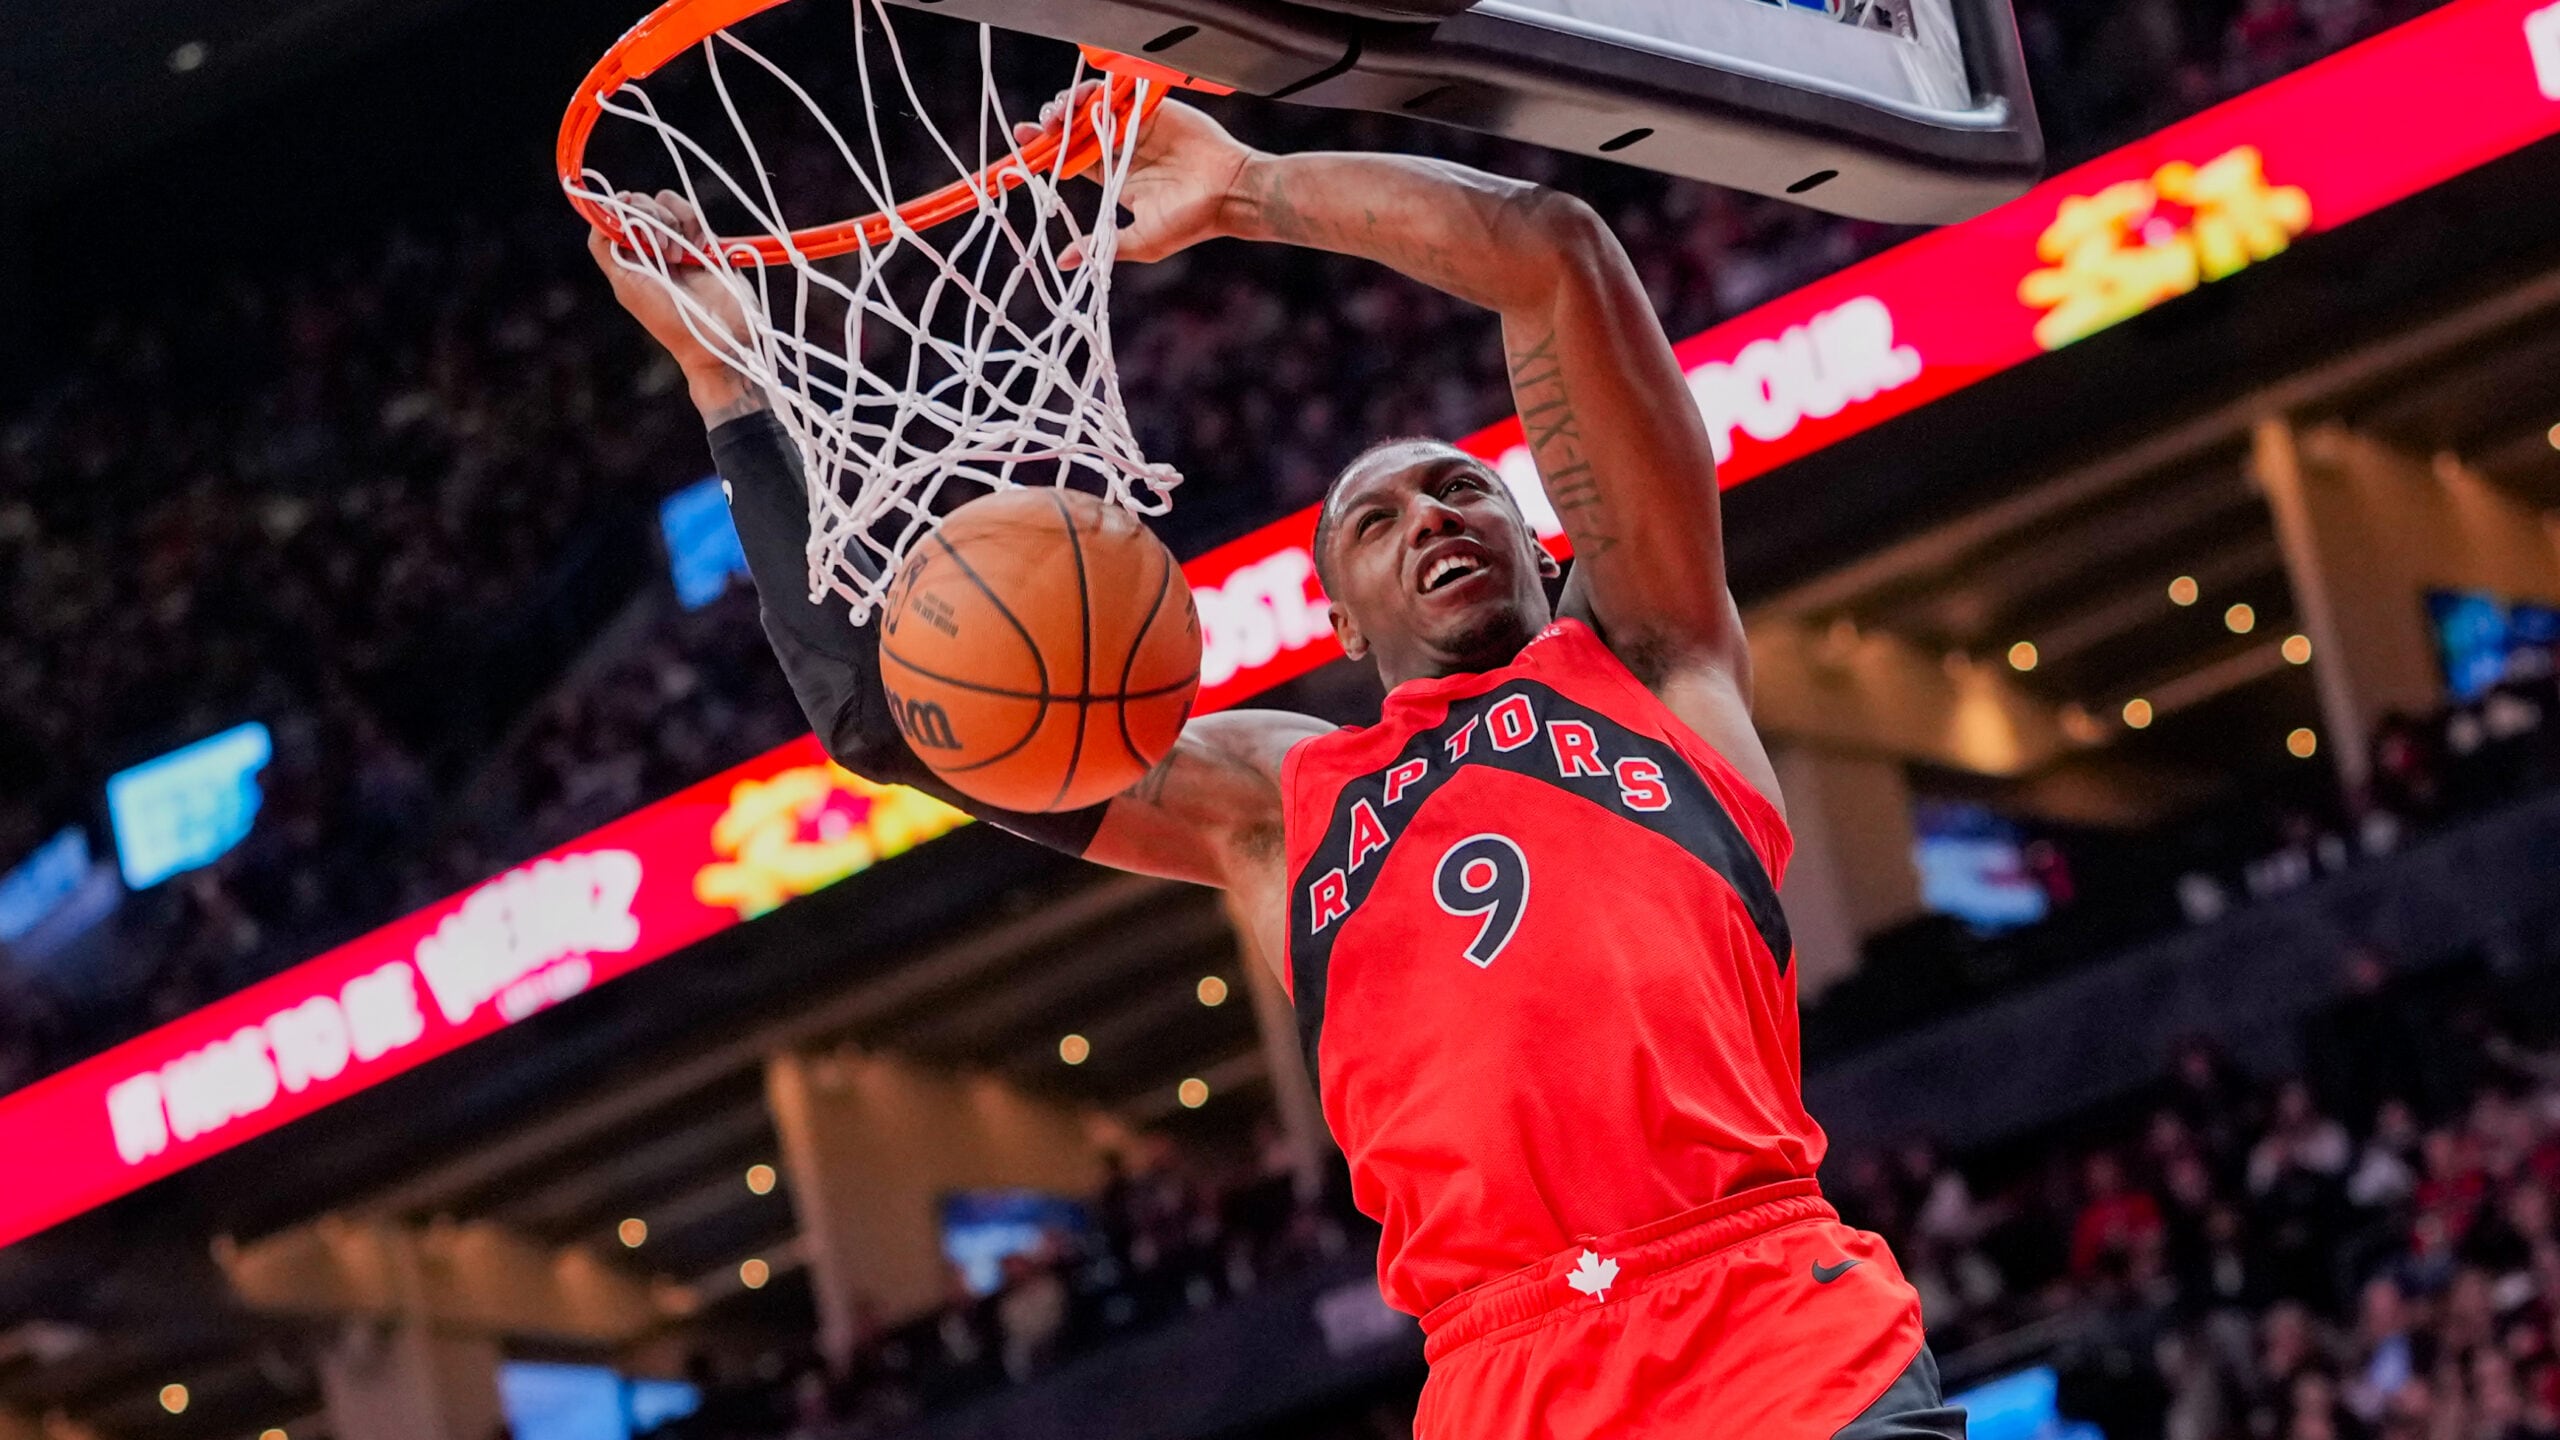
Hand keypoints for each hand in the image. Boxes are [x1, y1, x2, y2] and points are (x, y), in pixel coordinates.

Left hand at [586, 190, 758, 415]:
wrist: (719, 337)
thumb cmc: (669, 318)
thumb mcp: (626, 284)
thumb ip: (605, 249)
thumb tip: (601, 213)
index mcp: (628, 258)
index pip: (613, 216)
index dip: (618, 207)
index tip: (626, 208)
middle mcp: (650, 248)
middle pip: (640, 204)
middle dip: (649, 217)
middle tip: (661, 249)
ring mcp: (679, 244)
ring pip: (667, 204)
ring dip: (673, 222)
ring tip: (680, 256)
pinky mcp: (707, 243)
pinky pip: (694, 216)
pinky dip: (695, 226)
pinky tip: (701, 249)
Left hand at [1014, 85, 1257, 264]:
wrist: (1230, 193)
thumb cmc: (1191, 222)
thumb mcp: (1142, 241)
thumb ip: (1103, 246)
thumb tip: (1064, 262)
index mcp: (1114, 178)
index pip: (1070, 159)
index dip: (1046, 150)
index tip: (1023, 143)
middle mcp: (1121, 149)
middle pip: (1075, 128)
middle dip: (1051, 124)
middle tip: (1040, 129)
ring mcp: (1136, 125)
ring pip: (1090, 106)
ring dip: (1067, 106)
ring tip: (1057, 114)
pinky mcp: (1152, 109)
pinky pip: (1116, 93)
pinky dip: (1095, 93)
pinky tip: (1082, 102)